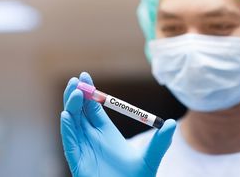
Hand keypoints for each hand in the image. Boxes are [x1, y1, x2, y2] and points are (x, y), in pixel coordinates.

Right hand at [60, 72, 175, 176]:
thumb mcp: (151, 157)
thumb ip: (160, 141)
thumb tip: (172, 124)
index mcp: (106, 132)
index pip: (94, 108)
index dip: (90, 93)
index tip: (86, 76)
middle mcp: (92, 137)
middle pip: (80, 112)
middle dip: (77, 95)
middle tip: (77, 79)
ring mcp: (83, 148)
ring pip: (73, 124)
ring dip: (71, 107)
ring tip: (75, 92)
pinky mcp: (78, 161)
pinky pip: (70, 142)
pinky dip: (67, 129)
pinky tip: (67, 115)